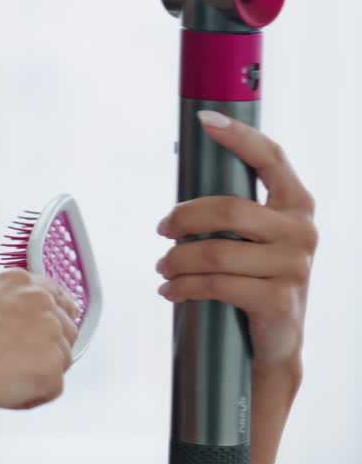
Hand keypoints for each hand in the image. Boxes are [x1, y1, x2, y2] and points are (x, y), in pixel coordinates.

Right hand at [0, 268, 79, 419]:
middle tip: (12, 365)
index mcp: (18, 281)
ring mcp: (49, 332)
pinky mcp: (52, 366)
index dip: (54, 319)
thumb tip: (16, 324)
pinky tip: (2, 390)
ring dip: (37, 375)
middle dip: (45, 351)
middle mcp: (39, 300)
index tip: (50, 333)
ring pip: (61, 362)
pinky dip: (31, 397)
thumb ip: (4, 306)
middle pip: (66, 331)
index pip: (57, 296)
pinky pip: (53, 389)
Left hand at [155, 110, 316, 373]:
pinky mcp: (280, 300)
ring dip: (176, 260)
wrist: (274, 343)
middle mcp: (301, 231)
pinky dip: (184, 287)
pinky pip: (217, 284)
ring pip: (215, 251)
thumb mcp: (251, 239)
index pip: (271, 158)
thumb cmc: (253, 280)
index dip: (239, 136)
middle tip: (162, 231)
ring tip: (164, 268)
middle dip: (182, 218)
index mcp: (295, 206)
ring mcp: (294, 266)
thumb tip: (183, 191)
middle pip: (227, 209)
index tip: (206, 120)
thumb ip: (231, 212)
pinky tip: (172, 291)